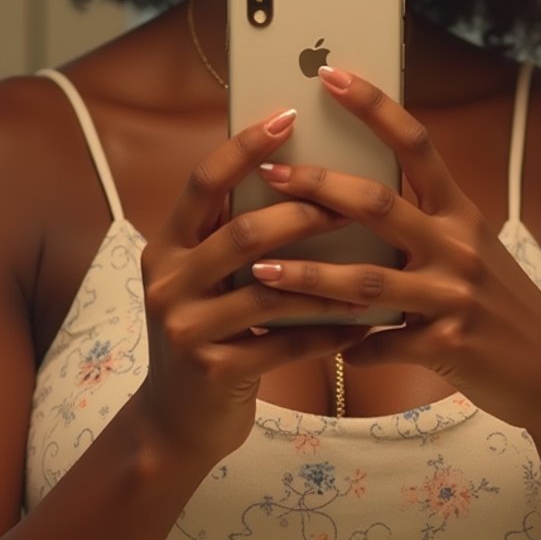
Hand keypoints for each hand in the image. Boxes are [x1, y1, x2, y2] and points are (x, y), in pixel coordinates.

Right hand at [136, 107, 367, 465]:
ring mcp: (187, 329)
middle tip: (351, 201)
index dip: (245, 146)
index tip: (288, 116)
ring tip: (372, 264)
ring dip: (327, 276)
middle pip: (243, 232)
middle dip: (304, 213)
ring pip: (269, 289)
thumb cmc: (210, 331)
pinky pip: (284, 344)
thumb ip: (235, 232)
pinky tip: (363, 324)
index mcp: (167, 245)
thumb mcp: (206, 277)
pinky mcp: (213, 371)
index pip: (204, 181)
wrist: (176, 423)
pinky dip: (328, 331)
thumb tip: (305, 171)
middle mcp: (168, 281)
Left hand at [251, 67, 540, 433]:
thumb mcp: (472, 249)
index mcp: (461, 212)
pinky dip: (350, 347)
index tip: (330, 75)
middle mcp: (458, 245)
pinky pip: (382, 344)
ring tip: (260, 270)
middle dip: (319, 186)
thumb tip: (356, 200)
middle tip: (272, 172)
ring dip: (308, 275)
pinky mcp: (447, 345)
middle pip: (378, 204)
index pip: (415, 143)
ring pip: (366, 280)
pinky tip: (323, 347)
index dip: (373, 105)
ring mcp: (452, 296)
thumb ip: (424, 224)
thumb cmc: (503, 305)